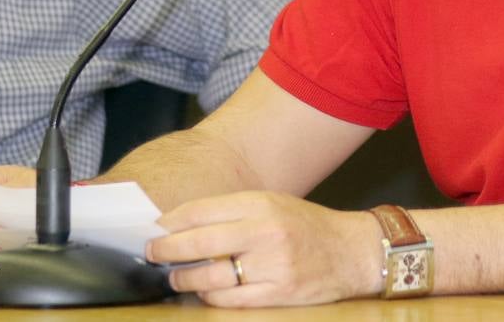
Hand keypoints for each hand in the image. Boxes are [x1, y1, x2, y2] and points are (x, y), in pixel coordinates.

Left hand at [146, 191, 382, 306]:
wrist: (351, 251)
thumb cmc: (305, 225)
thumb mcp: (270, 203)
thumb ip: (231, 212)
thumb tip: (182, 224)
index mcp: (259, 203)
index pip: (201, 211)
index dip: (171, 222)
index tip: (154, 228)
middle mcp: (264, 232)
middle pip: (200, 243)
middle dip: (167, 250)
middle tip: (151, 254)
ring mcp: (272, 265)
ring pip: (211, 277)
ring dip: (185, 278)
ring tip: (174, 276)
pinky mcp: (279, 293)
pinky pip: (232, 299)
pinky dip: (211, 296)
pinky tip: (204, 291)